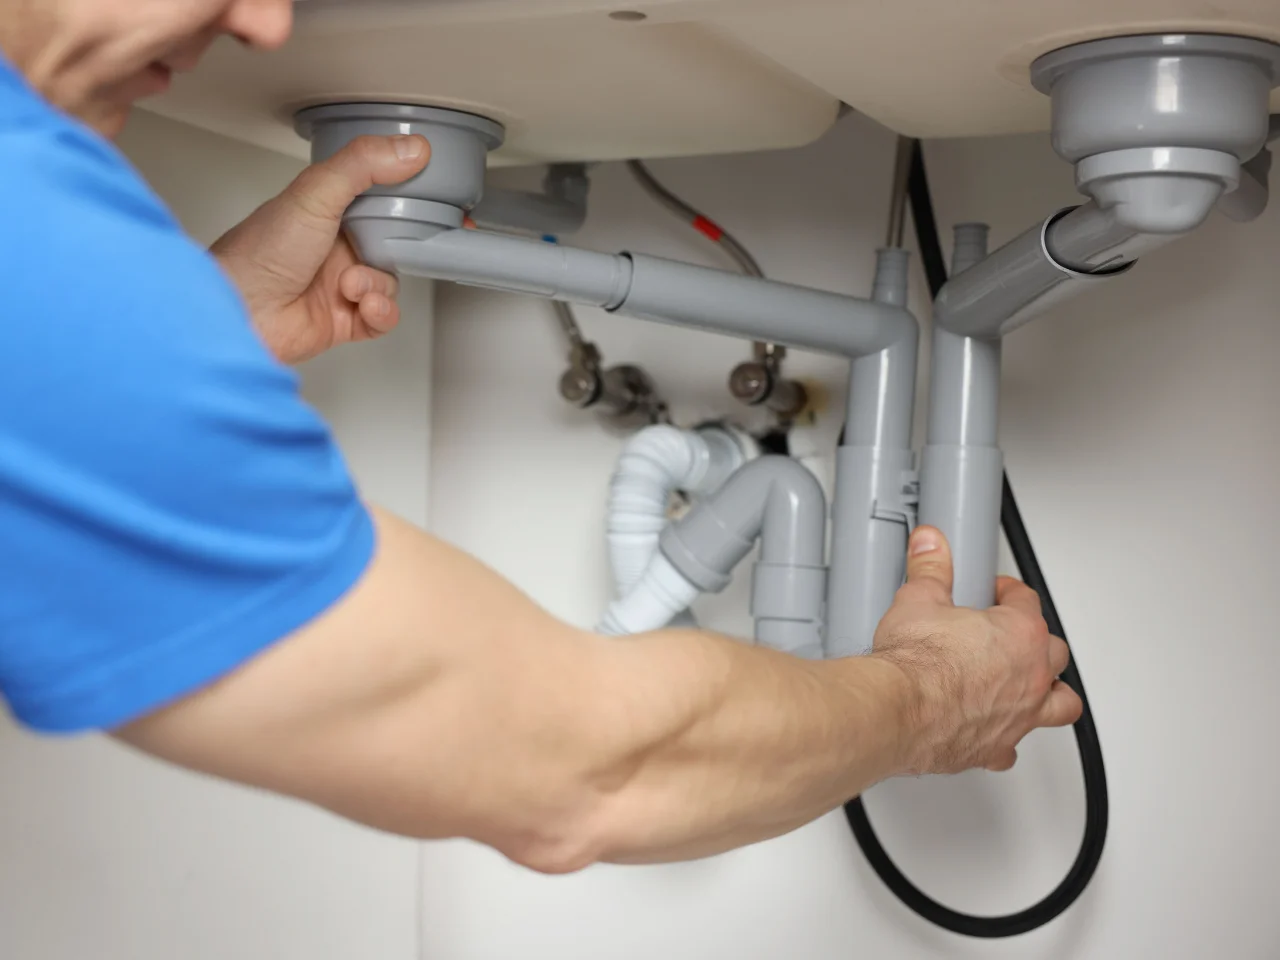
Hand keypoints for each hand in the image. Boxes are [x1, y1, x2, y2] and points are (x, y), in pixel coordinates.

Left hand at [212, 135, 431, 364]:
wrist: (240, 312)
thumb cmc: (260, 251)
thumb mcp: (315, 193)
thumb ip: (363, 165)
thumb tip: (412, 148)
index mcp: (326, 209)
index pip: (379, 195)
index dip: (409, 195)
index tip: (439, 195)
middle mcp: (334, 246)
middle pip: (394, 242)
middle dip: (407, 246)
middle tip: (421, 244)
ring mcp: (339, 284)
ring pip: (390, 282)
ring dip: (377, 284)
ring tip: (351, 285)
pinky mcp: (344, 320)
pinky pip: (383, 318)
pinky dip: (380, 312)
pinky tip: (361, 304)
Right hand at [873, 526, 1082, 774]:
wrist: (897, 709)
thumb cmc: (915, 664)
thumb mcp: (919, 600)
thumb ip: (930, 570)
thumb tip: (931, 545)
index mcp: (1019, 634)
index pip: (1027, 602)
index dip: (1010, 593)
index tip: (997, 592)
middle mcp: (1030, 677)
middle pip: (1055, 652)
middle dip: (1038, 641)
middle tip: (1013, 635)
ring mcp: (1018, 716)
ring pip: (1060, 705)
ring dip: (1052, 695)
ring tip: (1037, 687)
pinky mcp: (994, 748)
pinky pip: (1014, 747)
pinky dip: (1008, 739)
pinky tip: (996, 733)